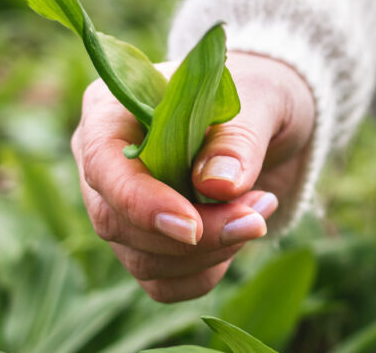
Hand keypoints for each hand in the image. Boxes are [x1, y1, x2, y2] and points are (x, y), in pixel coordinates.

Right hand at [71, 51, 315, 301]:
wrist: (272, 119)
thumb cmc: (258, 94)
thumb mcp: (260, 101)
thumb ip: (237, 140)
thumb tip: (218, 186)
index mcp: (113, 110)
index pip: (103, 164)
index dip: (141, 202)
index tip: (191, 226)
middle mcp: (105, 162)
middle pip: (119, 221)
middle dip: (194, 232)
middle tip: (256, 215)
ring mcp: (120, 207)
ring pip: (141, 258)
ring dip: (209, 251)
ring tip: (262, 208)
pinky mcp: (145, 242)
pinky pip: (161, 281)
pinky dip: (205, 271)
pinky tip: (240, 236)